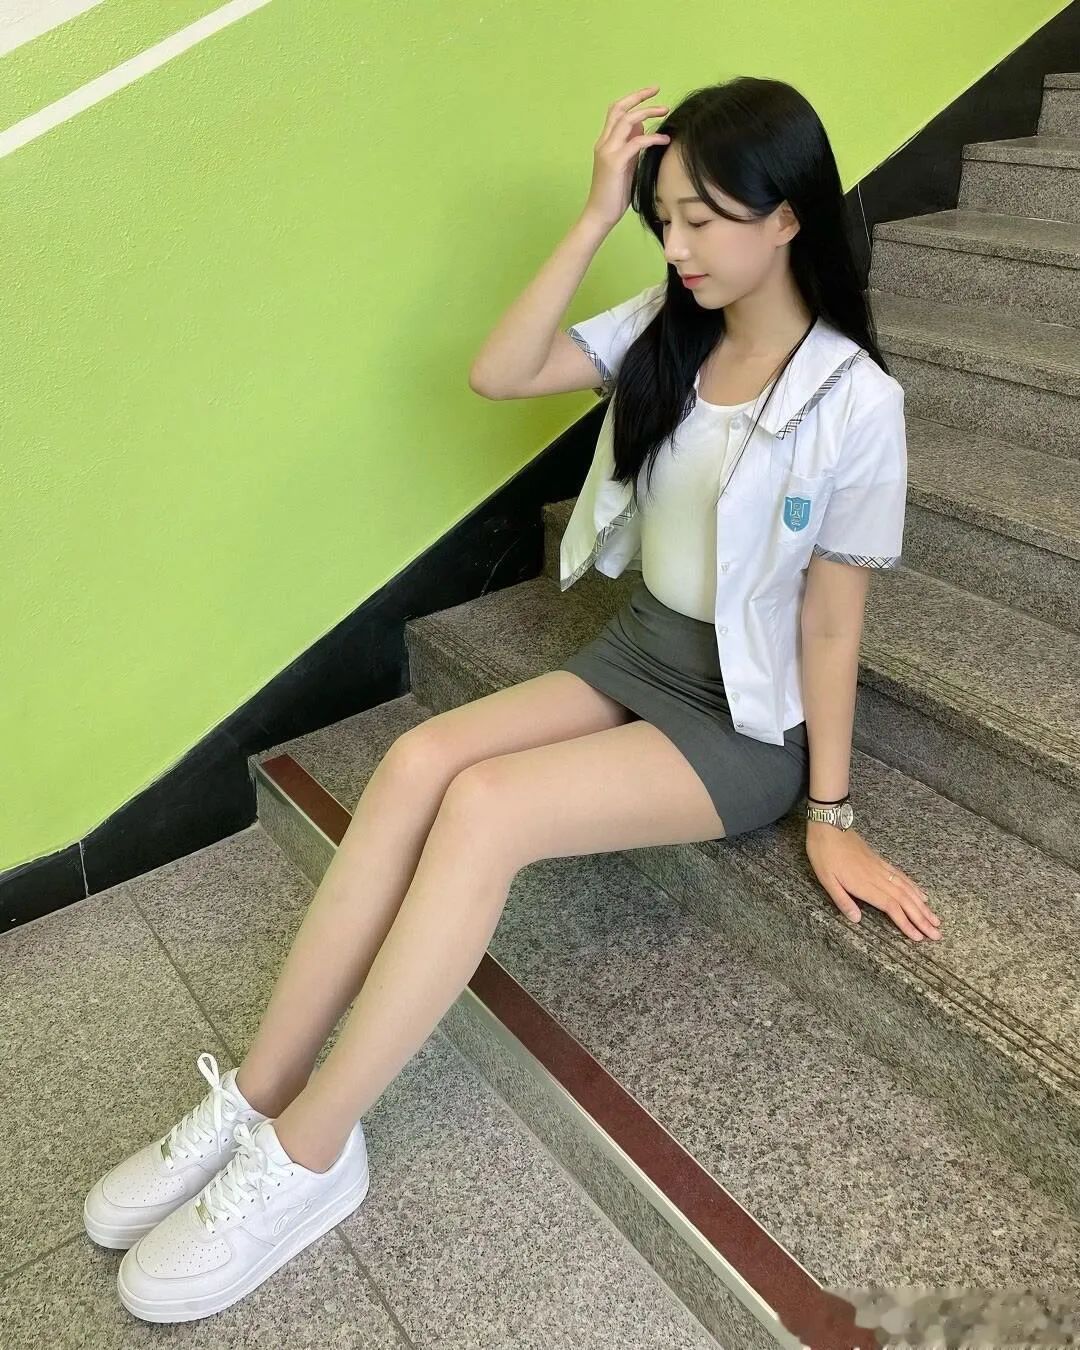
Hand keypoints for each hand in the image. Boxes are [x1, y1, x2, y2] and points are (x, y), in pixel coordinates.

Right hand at [581, 85, 671, 233]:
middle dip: (639, 96)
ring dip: (648, 112)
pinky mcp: (615, 162)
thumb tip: (642, 129)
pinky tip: (664, 139)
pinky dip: (651, 137)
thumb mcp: (625, 166)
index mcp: (605, 143)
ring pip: (627, 121)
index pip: (616, 112)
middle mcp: (604, 143)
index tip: (651, 92)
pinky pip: (636, 142)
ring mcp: (608, 151)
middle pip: (619, 109)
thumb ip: (631, 147)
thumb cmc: (614, 195)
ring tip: (665, 111)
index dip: (633, 99)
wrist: (599, 215)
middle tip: (657, 90)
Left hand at [805, 822, 941, 941]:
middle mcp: (877, 877)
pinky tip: (922, 895)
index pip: (891, 907)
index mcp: (864, 884)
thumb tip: (856, 919)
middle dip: (922, 919)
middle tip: (937, 933)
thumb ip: (842, 900)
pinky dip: (915, 888)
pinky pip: (902, 877)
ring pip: (907, 889)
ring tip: (935, 919)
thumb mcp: (825, 879)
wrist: (830, 824)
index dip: (906, 923)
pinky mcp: (880, 861)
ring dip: (923, 906)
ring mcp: (881, 868)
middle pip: (905, 901)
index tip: (919, 937)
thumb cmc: (824, 853)